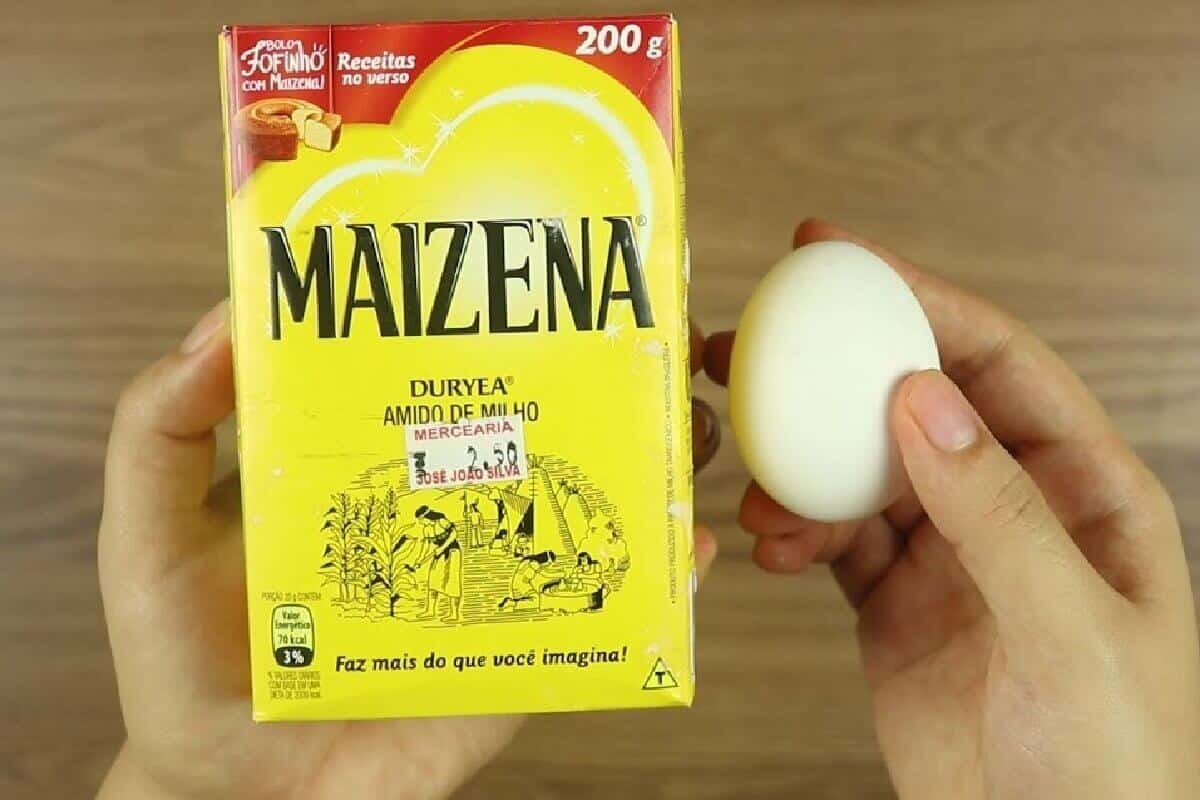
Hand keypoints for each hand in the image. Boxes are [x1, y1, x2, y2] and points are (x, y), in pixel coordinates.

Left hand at [98, 302, 718, 798]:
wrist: (240, 798)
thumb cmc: (183, 664)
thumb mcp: (147, 535)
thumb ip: (160, 430)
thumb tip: (223, 324)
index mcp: (368, 457)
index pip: (442, 365)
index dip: (494, 312)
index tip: (539, 259)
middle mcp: (443, 503)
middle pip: (539, 420)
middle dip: (609, 371)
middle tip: (655, 328)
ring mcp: (489, 577)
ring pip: (587, 504)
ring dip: (647, 458)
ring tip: (683, 424)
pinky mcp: (518, 653)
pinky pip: (601, 611)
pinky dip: (660, 581)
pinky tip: (688, 548)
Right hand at [705, 220, 1199, 799]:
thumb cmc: (1112, 761)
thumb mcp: (1072, 632)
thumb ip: (1000, 513)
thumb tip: (922, 397)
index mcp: (1083, 488)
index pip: (998, 363)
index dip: (924, 299)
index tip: (845, 261)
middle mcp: (1012, 505)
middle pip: (913, 403)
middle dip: (834, 369)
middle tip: (750, 340)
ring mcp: (950, 553)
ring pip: (861, 472)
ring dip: (800, 465)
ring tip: (750, 476)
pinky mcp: (896, 602)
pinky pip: (836, 542)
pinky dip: (797, 534)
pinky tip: (771, 545)